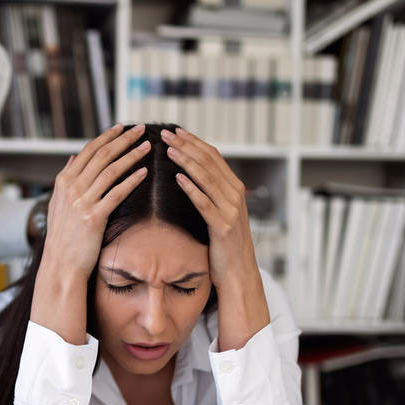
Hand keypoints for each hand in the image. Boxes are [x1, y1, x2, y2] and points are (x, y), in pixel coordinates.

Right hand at [41, 123, 149, 278]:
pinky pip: (117, 193)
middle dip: (123, 140)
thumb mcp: (57, 204)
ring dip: (131, 156)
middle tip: (140, 129)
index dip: (106, 137)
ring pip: (111, 171)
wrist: (60, 265)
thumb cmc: (62, 237)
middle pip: (102, 156)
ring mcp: (82, 202)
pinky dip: (131, 181)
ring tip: (147, 147)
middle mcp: (71, 188)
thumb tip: (72, 157)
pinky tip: (144, 173)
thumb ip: (65, 179)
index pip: (88, 151)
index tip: (122, 127)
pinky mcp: (94, 217)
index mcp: (63, 182)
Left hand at [163, 128, 268, 349]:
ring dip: (186, 161)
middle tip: (165, 133)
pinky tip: (176, 178)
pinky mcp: (223, 226)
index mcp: (233, 188)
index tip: (174, 131)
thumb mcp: (218, 214)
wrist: (238, 273)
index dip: (193, 142)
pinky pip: (205, 203)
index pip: (213, 156)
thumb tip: (189, 175)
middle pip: (209, 162)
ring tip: (168, 149)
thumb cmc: (223, 245)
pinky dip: (191, 188)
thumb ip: (209, 194)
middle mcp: (235, 195)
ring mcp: (231, 210)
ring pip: (207, 178)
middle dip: (187, 145)